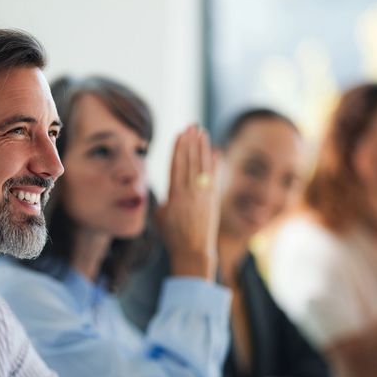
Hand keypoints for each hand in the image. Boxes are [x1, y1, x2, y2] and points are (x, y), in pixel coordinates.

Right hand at [156, 124, 220, 279]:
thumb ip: (164, 199)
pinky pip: (215, 177)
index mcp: (175, 195)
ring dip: (203, 148)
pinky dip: (215, 164)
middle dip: (191, 142)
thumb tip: (168, 192)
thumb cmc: (172, 236)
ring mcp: (204, 195)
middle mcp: (191, 192)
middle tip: (192, 126)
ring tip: (202, 133)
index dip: (179, 148)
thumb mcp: (160, 216)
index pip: (177, 165)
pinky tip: (216, 152)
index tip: (180, 134)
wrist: (193, 251)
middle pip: (191, 161)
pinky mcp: (213, 200)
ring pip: (203, 166)